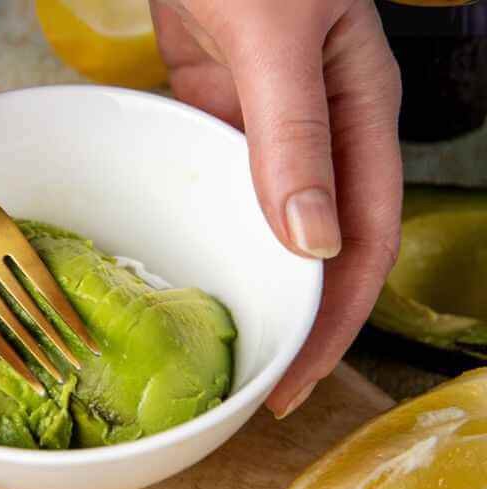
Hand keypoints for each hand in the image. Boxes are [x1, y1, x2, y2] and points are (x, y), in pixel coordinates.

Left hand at [151, 0, 402, 416]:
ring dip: (253, 285)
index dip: (335, 319)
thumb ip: (294, 137)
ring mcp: (267, 132)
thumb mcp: (280, 40)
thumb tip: (313, 243)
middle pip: (319, 250)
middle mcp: (319, 137)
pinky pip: (219, 190)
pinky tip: (190, 267)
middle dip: (295, 321)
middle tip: (259, 385)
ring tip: (224, 346)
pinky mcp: (218, 118)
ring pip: (268, 228)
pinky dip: (208, 233)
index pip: (361, 244)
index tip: (297, 377)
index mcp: (358, 122)